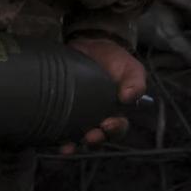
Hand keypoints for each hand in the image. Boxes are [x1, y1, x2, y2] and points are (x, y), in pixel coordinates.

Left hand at [58, 37, 145, 154]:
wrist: (91, 45)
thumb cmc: (115, 60)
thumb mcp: (130, 68)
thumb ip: (135, 82)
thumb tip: (129, 98)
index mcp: (117, 112)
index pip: (119, 128)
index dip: (114, 129)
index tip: (108, 124)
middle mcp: (99, 119)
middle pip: (99, 138)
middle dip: (95, 140)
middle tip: (90, 136)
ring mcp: (80, 117)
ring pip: (78, 138)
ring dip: (75, 144)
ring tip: (69, 146)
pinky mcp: (64, 112)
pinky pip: (61, 130)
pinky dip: (58, 137)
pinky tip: (55, 140)